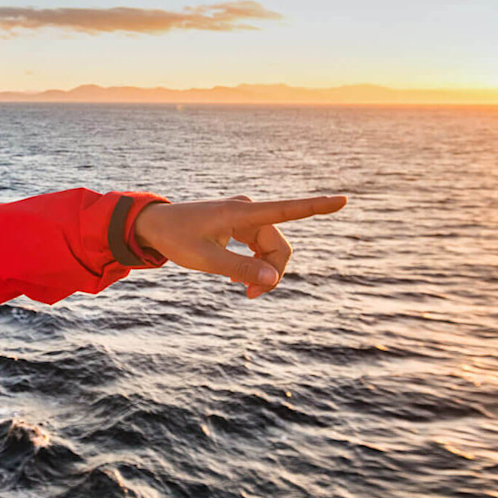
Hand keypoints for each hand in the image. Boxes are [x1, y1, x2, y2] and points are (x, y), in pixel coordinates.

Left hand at [132, 193, 344, 297]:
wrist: (153, 225)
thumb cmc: (176, 239)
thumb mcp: (205, 260)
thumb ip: (240, 269)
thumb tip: (274, 279)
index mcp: (242, 213)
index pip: (288, 209)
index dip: (317, 207)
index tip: (343, 200)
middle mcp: (248, 210)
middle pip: (279, 244)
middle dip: (273, 272)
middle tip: (250, 297)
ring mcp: (244, 216)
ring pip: (271, 247)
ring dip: (263, 270)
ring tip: (243, 291)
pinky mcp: (239, 223)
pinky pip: (260, 245)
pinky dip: (254, 263)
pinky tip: (236, 278)